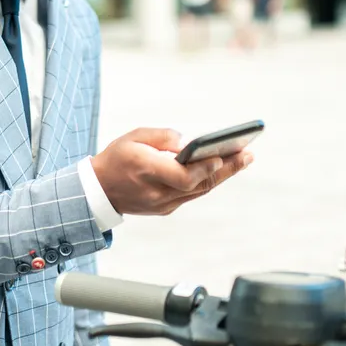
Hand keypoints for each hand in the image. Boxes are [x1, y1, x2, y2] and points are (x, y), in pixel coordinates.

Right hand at [91, 128, 252, 216]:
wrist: (98, 191)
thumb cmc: (117, 158)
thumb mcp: (134, 137)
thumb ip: (163, 137)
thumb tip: (190, 143)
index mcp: (146, 171)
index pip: (182, 176)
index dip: (203, 167)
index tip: (221, 155)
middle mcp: (156, 192)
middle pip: (198, 184)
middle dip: (226, 169)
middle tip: (247, 154)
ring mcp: (162, 204)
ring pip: (199, 190)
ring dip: (223, 175)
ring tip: (243, 158)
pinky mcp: (166, 208)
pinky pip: (192, 194)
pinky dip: (208, 180)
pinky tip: (222, 168)